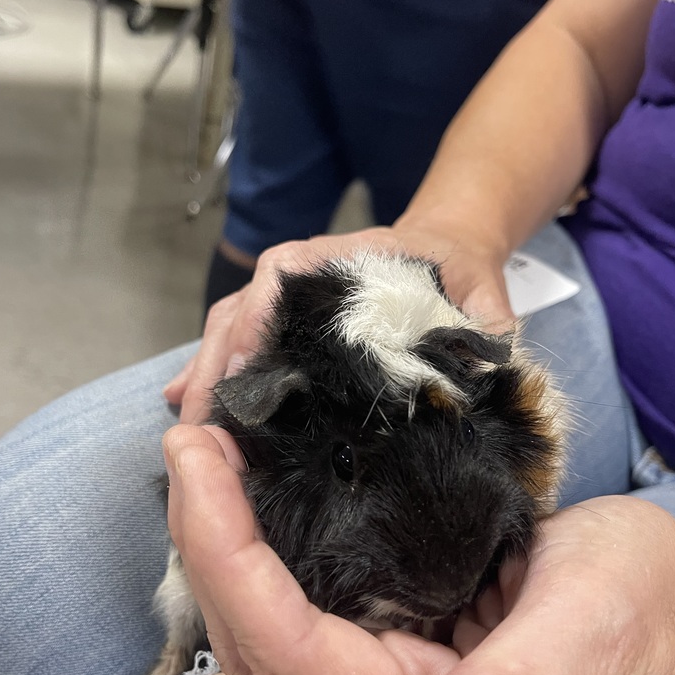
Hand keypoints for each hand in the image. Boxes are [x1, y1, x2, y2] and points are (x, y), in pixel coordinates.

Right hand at [163, 224, 514, 422]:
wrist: (449, 246)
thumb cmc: (459, 269)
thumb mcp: (481, 293)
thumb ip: (486, 326)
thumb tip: (485, 378)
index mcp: (343, 259)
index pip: (283, 276)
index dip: (256, 320)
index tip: (243, 368)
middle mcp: (302, 273)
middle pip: (241, 311)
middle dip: (215, 364)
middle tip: (198, 423)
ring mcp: (287, 299)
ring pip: (229, 328)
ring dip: (206, 374)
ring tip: (188, 429)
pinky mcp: (284, 323)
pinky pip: (237, 341)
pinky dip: (214, 372)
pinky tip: (188, 406)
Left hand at [163, 423, 674, 674]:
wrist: (663, 598)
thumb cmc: (638, 613)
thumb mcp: (584, 642)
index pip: (283, 647)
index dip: (225, 556)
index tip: (197, 463)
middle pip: (251, 632)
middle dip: (203, 535)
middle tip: (192, 439)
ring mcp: (372, 664)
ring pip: (261, 610)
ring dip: (219, 532)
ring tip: (206, 447)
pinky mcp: (379, 624)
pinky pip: (294, 587)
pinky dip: (259, 532)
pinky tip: (251, 480)